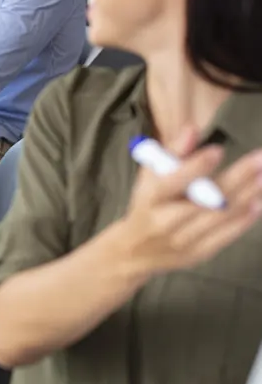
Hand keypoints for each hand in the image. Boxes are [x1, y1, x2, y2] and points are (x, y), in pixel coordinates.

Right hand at [121, 127, 261, 276]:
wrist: (134, 252)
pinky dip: (244, 219)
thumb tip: (192, 130)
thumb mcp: (149, 177)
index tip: (218, 150)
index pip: (173, 181)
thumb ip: (171, 153)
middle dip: (236, 178)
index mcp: (150, 198)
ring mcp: (183, 240)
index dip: (195, 166)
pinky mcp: (198, 254)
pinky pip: (225, 236)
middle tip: (260, 160)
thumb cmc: (146, 206)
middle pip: (204, 199)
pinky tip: (259, 203)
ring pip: (220, 217)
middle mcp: (165, 221)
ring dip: (247, 196)